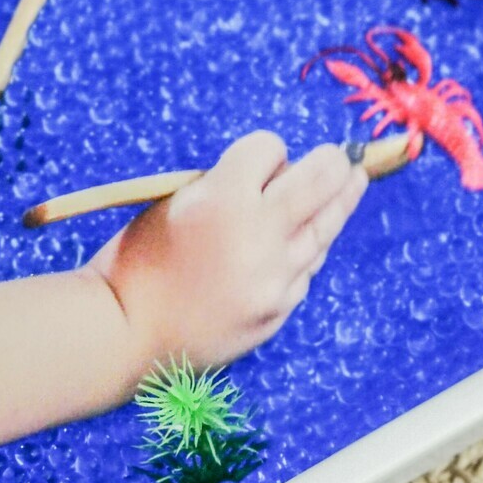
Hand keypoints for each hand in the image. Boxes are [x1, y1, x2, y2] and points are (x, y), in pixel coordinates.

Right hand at [85, 131, 366, 374]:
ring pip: (325, 227)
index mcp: (222, 198)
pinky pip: (306, 269)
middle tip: (344, 155)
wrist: (127, 334)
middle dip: (333, 162)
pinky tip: (311, 239)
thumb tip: (279, 176)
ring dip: (340, 201)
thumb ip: (224, 187)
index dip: (263, 151)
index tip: (256, 160)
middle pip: (319, 180)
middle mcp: (258, 234)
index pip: (269, 148)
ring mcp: (274, 277)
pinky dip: (308, 250)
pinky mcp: (278, 309)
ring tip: (355, 182)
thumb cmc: (136, 264)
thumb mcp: (172, 204)